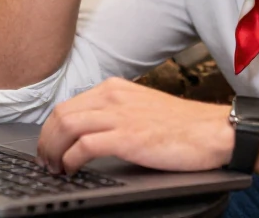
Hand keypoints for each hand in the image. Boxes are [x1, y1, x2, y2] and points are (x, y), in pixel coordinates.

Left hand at [36, 77, 233, 175]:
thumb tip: (89, 134)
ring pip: (66, 127)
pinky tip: (72, 170)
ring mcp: (120, 116)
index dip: (52, 129)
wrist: (212, 131)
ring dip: (53, 151)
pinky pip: (84, 146)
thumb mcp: (142, 108)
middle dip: (46, 141)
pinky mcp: (128, 137)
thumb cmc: (183, 126)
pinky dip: (71, 160)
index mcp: (115, 89)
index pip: (68, 104)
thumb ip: (116, 113)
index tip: (49, 147)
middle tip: (46, 162)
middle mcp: (113, 97)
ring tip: (55, 168)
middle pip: (61, 114)